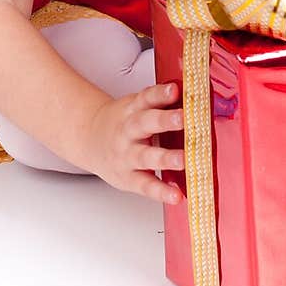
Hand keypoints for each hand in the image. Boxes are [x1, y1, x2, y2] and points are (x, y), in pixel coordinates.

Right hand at [84, 81, 185, 205]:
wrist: (89, 139)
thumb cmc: (123, 123)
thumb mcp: (136, 107)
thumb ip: (160, 103)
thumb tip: (195, 97)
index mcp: (132, 109)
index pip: (147, 97)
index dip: (161, 93)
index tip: (175, 90)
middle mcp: (128, 131)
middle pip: (145, 123)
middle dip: (164, 120)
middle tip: (184, 118)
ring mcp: (126, 155)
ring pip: (145, 156)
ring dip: (165, 158)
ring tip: (184, 160)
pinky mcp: (127, 177)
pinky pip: (145, 185)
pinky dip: (161, 191)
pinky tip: (176, 195)